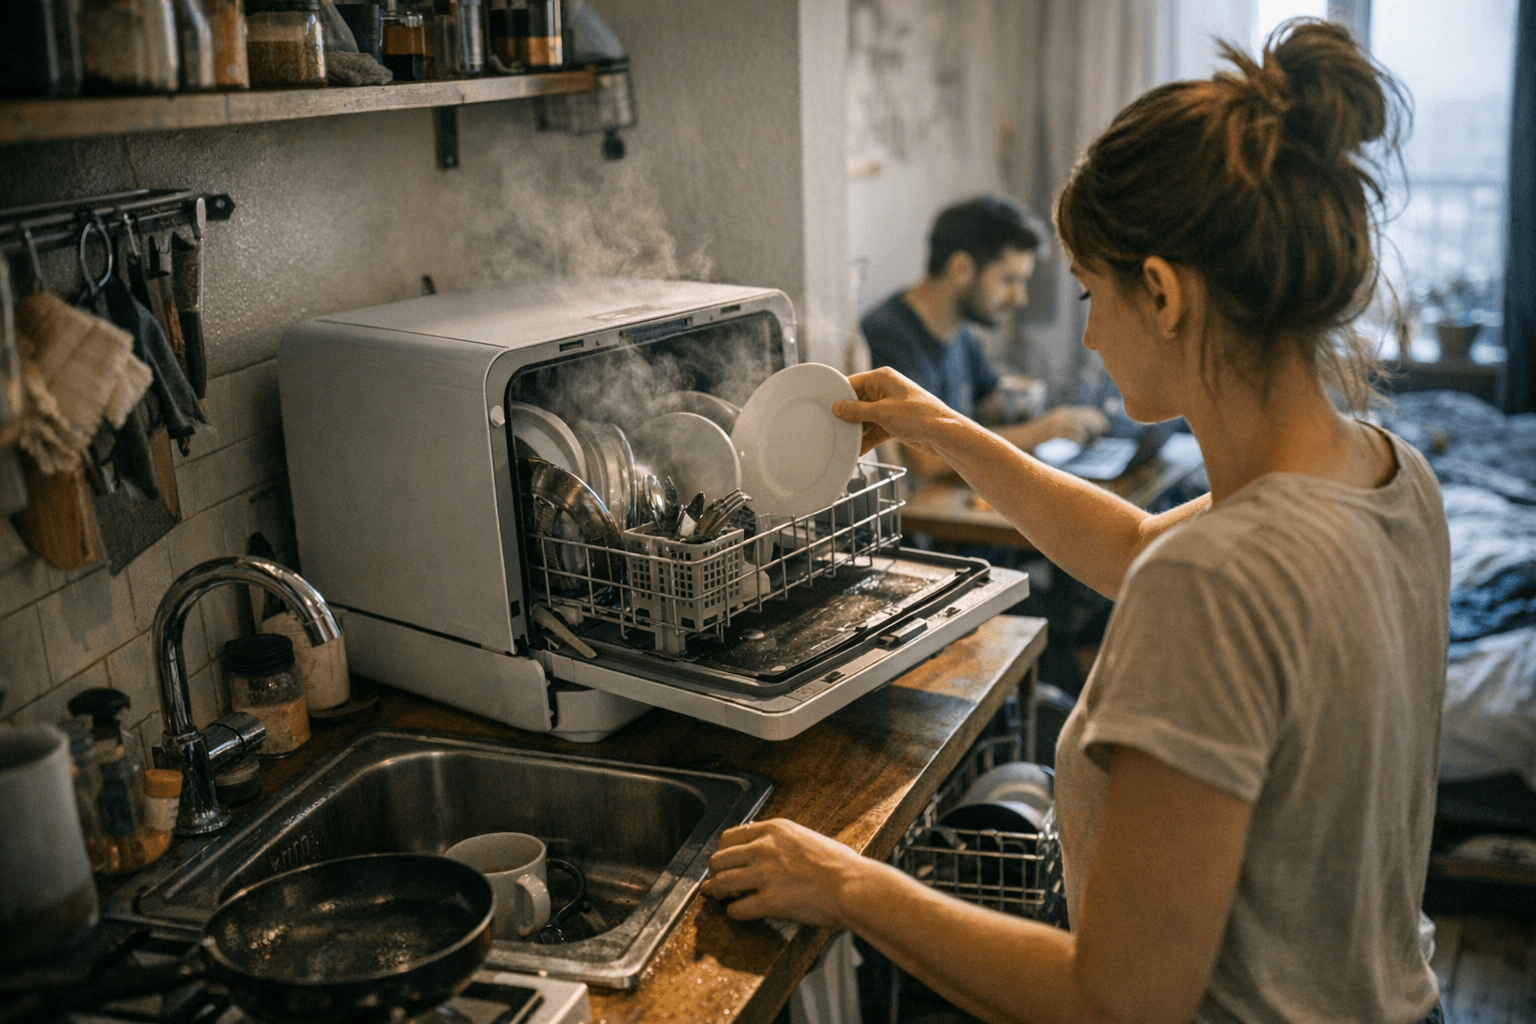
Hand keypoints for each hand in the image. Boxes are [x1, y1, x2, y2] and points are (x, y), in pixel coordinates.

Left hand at [701, 819, 864, 927]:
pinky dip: (734, 913)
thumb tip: (758, 844)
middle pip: (718, 859)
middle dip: (715, 873)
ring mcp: (765, 875)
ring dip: (718, 893)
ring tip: (722, 898)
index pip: (729, 837)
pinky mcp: (770, 901)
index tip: (724, 862)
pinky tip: (739, 913)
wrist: (853, 885)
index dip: (723, 852)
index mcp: (774, 829)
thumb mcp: (804, 836)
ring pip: (721, 883)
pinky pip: (737, 909)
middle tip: (717, 882)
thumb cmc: (838, 865)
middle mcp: (764, 848)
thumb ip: (778, 839)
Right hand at [832, 367, 955, 456]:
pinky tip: (857, 450)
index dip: (839, 396)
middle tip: (832, 427)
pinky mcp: (895, 423)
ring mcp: (890, 407)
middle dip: (847, 417)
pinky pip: (875, 429)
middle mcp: (885, 390)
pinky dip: (867, 439)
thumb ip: (857, 410)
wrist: (943, 434)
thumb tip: (837, 407)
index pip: (853, 383)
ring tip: (843, 442)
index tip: (825, 407)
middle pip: (858, 402)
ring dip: (856, 431)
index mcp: (882, 378)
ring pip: (865, 418)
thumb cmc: (918, 416)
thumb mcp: (882, 413)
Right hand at [1033, 405, 1109, 445]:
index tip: (1105, 428)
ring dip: (1088, 434)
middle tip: (1101, 436)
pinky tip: (1080, 445)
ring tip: (1091, 443)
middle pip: (1086, 417)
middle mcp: (1061, 414)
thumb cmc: (1039, 438)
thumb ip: (1070, 429)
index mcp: (1064, 412)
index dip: (1099, 418)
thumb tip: (1089, 437)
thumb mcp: (1056, 429)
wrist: (1019, 438)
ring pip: (1080, 425)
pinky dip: (1077, 440)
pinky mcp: (1050, 431)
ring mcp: (1055, 421)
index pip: (1088, 411)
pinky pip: (1070, 434)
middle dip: (1096, 426)